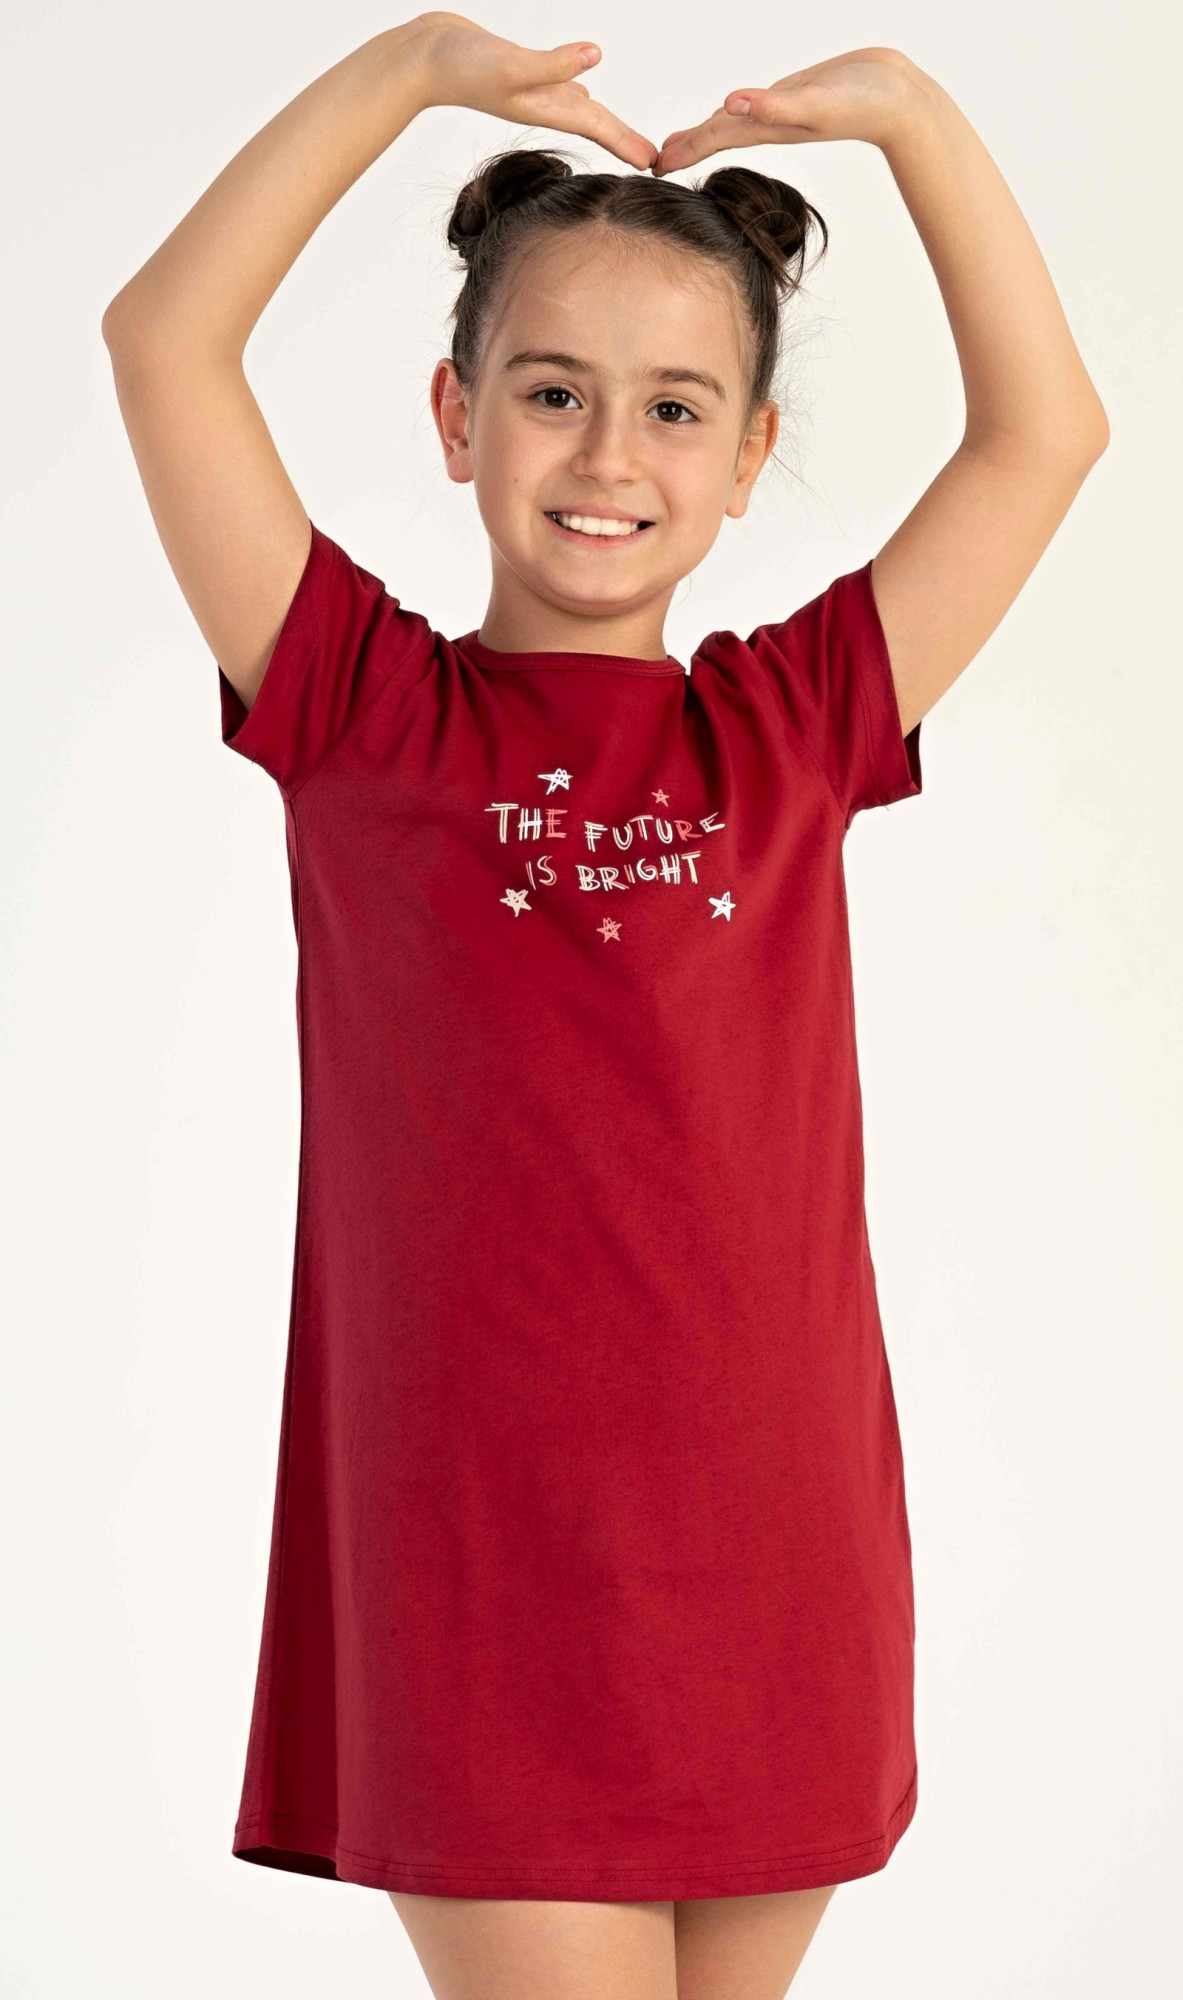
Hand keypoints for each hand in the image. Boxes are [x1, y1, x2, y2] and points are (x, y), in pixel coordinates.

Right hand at [410, 13, 657, 169]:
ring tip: (626, 138)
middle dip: (624, 140)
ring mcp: (532, 90)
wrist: (423, 59)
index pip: (598, 126)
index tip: (655, 164)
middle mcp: (543, 102)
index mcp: (546, 105)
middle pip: (595, 123)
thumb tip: (594, 59)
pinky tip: (584, 96)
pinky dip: (577, 95)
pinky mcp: (522, 72)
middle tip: (655, 160)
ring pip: (579, 109)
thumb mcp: (511, 65)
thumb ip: (552, 65)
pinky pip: (559, 88)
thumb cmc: (462, 66)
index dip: (628, 142)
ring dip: (604, 124)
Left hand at [654, 47, 923, 173]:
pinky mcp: (795, 95)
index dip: (681, 150)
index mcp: (767, 127)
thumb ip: (772, 107)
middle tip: (651, 163)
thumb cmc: (862, 103)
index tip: (651, 168)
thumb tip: (730, 104)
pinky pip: (755, 106)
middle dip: (683, 148)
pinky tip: (732, 110)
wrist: (899, 99)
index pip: (712, 139)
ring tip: (679, 144)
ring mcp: (781, 110)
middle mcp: (769, 121)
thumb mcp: (813, 104)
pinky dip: (735, 111)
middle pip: (715, 135)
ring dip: (705, 134)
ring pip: (732, 122)